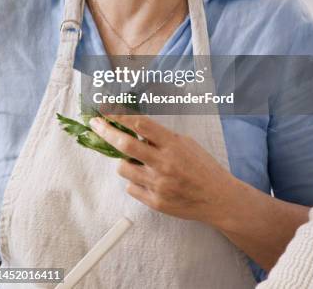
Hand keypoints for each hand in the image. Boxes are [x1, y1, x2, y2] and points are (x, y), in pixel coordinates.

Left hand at [89, 114, 234, 222]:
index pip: (140, 125)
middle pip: (125, 145)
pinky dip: (135, 181)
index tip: (106, 109)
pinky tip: (148, 180)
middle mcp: (163, 163)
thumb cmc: (202, 167)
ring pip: (122, 169)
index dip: (120, 115)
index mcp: (172, 144)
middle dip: (106, 131)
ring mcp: (158, 184)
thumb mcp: (185, 143)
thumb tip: (134, 129)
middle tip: (95, 124)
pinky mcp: (155, 202)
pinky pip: (131, 188)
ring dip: (124, 162)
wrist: (217, 198)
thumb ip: (161, 137)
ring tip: (138, 163)